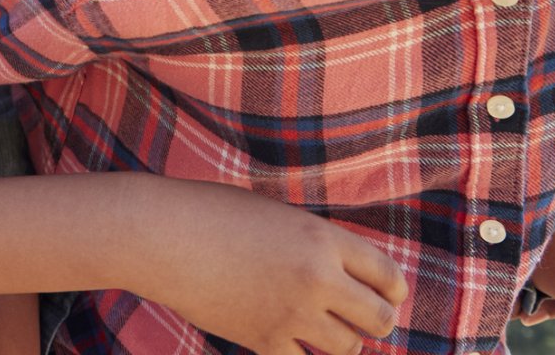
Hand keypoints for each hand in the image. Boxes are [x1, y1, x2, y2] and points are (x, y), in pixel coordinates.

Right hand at [136, 183, 406, 354]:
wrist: (160, 234)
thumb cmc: (211, 213)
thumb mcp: (275, 216)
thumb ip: (314, 244)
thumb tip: (345, 276)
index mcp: (322, 238)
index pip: (388, 275)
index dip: (394, 292)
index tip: (388, 297)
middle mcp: (316, 277)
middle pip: (379, 319)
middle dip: (375, 322)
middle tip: (360, 320)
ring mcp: (291, 313)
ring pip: (347, 348)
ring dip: (340, 342)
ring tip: (323, 332)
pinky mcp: (263, 339)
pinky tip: (290, 345)